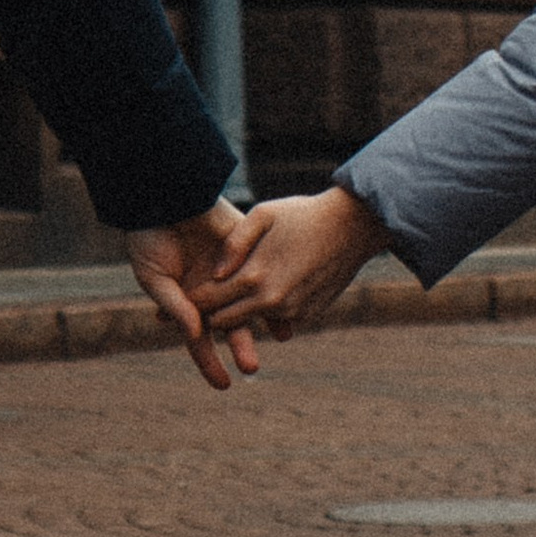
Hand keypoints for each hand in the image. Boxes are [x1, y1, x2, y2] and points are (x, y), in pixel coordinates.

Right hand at [126, 201, 264, 388]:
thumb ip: (176, 307)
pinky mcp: (243, 246)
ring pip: (250, 300)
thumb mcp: (154, 277)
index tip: (224, 385)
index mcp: (186, 301)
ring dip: (265, 318)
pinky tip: (288, 296)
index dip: (210, 363)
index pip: (199, 339)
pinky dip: (274, 281)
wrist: (162, 194)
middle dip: (241, 347)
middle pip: (230, 324)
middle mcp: (210, 289)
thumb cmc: (149, 237)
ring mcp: (228, 269)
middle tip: (252, 367)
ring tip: (282, 336)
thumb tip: (196, 334)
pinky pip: (262, 268)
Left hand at [201, 184, 384, 339]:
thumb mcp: (263, 215)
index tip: (182, 292)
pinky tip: (267, 286)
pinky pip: (276, 318)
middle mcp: (270, 302)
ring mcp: (291, 311)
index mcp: (254, 277)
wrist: (353, 227)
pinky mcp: (307, 314)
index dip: (191, 299)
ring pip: (250, 321)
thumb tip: (216, 273)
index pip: (208, 301)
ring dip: (238, 311)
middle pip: (223, 320)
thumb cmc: (303, 214)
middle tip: (202, 298)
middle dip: (210, 312)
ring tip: (232, 290)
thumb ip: (233, 244)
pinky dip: (266, 309)